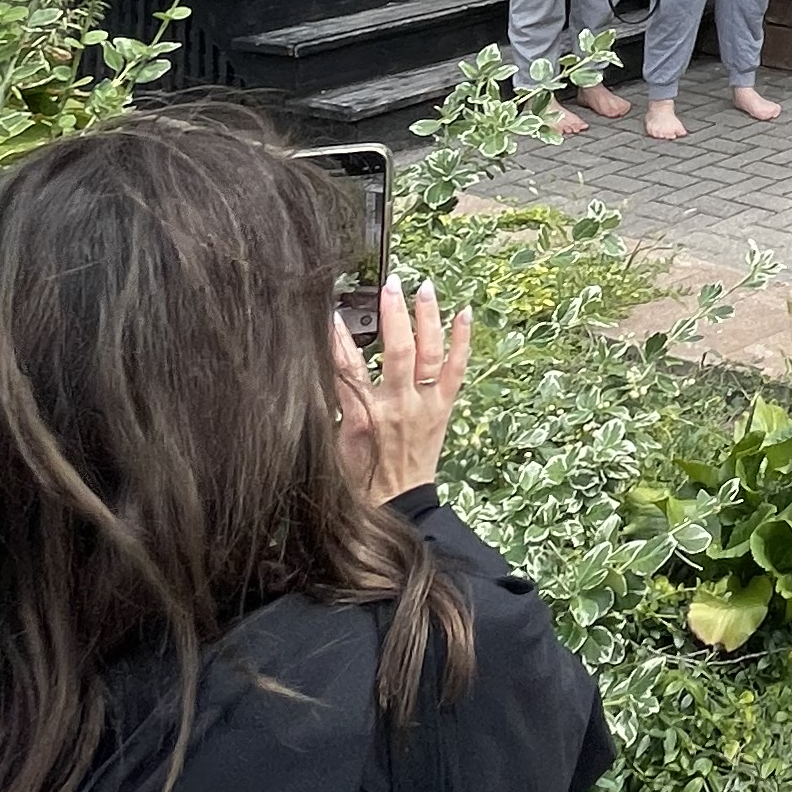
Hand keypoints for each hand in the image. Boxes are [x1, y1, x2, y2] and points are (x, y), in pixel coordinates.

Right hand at [332, 275, 472, 500]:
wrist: (395, 505)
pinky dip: (462, 340)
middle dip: (394, 314)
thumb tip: (327, 367)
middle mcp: (398, 406)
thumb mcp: (335, 442)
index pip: (347, 366)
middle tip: (390, 285)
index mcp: (364, 416)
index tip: (333, 313)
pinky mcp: (444, 407)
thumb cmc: (361, 477)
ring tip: (424, 287)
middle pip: (398, 351)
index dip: (339, 338)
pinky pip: (456, 369)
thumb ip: (335, 402)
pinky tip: (464, 313)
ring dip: (428, 318)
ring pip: (430, 353)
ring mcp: (426, 405)